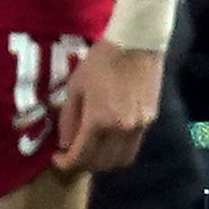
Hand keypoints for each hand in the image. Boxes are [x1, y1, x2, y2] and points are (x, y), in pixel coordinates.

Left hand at [51, 37, 162, 173]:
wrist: (137, 44)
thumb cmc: (100, 61)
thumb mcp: (75, 87)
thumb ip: (68, 119)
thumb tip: (66, 144)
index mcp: (98, 121)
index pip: (81, 157)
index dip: (66, 163)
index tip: (57, 158)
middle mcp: (121, 130)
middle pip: (101, 164)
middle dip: (83, 164)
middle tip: (73, 155)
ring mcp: (139, 127)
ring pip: (121, 160)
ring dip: (104, 162)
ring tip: (93, 151)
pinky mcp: (150, 120)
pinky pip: (134, 147)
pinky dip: (119, 151)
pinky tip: (110, 139)